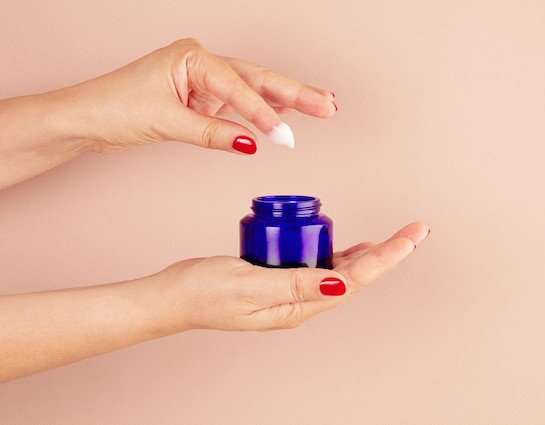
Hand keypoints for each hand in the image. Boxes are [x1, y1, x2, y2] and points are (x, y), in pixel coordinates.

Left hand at [53, 38, 335, 154]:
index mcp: (191, 57)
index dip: (261, 111)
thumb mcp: (166, 121)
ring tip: (322, 105)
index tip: (282, 135)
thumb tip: (250, 143)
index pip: (237, 85)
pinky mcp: (201, 99)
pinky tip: (286, 113)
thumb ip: (211, 132)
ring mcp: (203, 81)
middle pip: (257, 78)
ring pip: (254, 89)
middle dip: (295, 93)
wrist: (87, 118)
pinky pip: (239, 103)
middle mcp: (201, 64)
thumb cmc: (115, 107)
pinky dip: (262, 110)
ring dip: (287, 101)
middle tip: (328, 105)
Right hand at [154, 222, 428, 330]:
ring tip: (394, 239)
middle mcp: (300, 302)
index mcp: (298, 305)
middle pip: (355, 276)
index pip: (355, 279)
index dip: (387, 257)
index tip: (412, 236)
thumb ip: (295, 283)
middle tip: (415, 231)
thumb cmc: (204, 291)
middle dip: (388, 254)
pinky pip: (317, 266)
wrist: (172, 298)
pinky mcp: (278, 280)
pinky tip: (347, 245)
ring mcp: (290, 293)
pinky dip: (338, 252)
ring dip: (368, 255)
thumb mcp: (250, 283)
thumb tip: (342, 282)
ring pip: (340, 271)